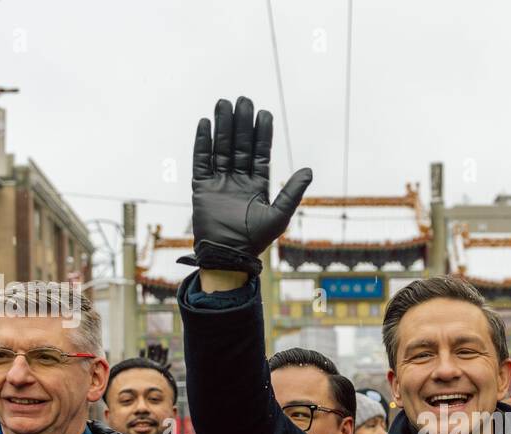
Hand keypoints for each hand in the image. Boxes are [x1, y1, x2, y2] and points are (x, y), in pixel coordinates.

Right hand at [188, 96, 312, 272]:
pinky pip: (201, 160)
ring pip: (221, 148)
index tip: (264, 113)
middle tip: (243, 100)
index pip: (260, 153)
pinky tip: (205, 124)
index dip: (262, 133)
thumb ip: (292, 192)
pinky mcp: (201, 187)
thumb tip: (309, 170)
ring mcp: (219, 182)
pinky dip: (203, 143)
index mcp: (257, 185)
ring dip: (223, 126)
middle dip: (242, 123)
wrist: (228, 257)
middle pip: (240, 145)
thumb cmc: (256, 240)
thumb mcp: (279, 215)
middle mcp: (238, 180)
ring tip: (223, 103)